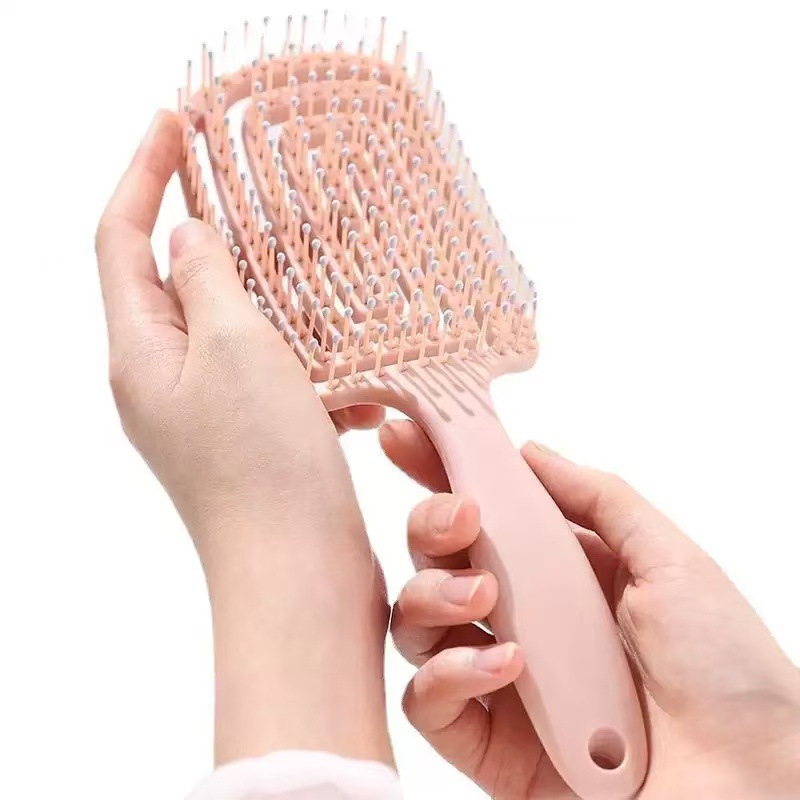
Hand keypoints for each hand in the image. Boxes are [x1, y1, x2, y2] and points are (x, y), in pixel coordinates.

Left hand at [95, 110, 382, 552]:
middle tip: (253, 186)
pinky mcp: (254, 436)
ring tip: (317, 274)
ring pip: (235, 327)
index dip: (142, 173)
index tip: (174, 120)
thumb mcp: (234, 349)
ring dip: (272, 297)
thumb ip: (206, 280)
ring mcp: (210, 412)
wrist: (299, 575)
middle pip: (173, 281)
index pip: (120, 240)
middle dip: (211, 230)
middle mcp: (163, 382)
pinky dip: (310, 361)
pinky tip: (356, 379)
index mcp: (140, 355)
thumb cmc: (263, 468)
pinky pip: (276, 373)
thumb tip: (186, 237)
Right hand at [381, 420, 799, 798]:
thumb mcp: (671, 561)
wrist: (751, 784)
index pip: (485, 511)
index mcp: (560, 569)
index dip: (440, 471)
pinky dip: (451, 674)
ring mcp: (497, 677)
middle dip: (430, 524)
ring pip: (415, 621)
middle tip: (462, 518)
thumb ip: (597, 498)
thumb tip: (530, 451)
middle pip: (435, 558)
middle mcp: (521, 616)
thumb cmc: (726, 672)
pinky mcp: (485, 742)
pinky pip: (428, 699)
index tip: (406, 437)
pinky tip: (507, 666)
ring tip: (485, 595)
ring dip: (433, 594)